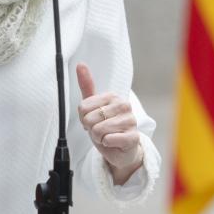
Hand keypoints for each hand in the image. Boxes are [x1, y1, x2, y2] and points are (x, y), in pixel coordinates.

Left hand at [76, 64, 142, 184]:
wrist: (121, 149)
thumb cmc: (106, 126)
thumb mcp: (93, 106)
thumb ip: (87, 86)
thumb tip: (80, 64)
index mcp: (113, 96)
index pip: (83, 107)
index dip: (83, 118)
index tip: (93, 120)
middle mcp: (124, 105)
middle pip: (89, 119)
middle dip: (91, 129)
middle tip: (101, 130)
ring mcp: (131, 121)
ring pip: (98, 130)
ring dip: (98, 137)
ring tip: (107, 136)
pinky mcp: (133, 137)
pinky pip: (108, 139)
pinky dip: (107, 144)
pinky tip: (113, 142)